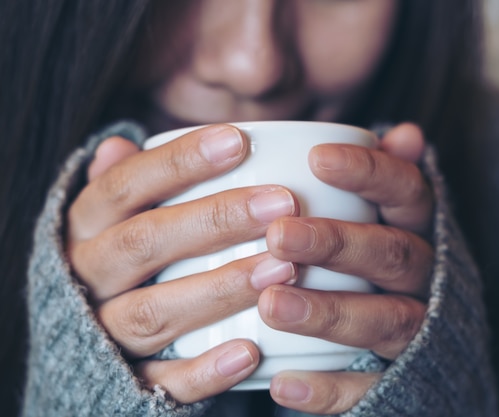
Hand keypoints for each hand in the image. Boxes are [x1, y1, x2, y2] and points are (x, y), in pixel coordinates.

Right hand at [66, 125, 299, 401]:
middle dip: (215, 221)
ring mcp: (104, 332)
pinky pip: (162, 381)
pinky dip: (204, 371)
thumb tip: (118, 142)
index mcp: (85, 228)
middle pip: (143, 243)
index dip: (179, 162)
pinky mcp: (126, 381)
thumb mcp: (111, 219)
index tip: (239, 140)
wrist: (78, 340)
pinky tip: (250, 351)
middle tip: (282, 203)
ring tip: (280, 269)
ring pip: (154, 311)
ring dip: (219, 290)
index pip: (125, 186)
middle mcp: (88, 277)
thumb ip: (124, 184)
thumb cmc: (120, 259)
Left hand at [259, 123, 433, 414]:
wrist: (425, 351)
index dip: (369, 173)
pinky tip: (281, 383)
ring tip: (271, 305)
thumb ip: (386, 181)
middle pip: (392, 255)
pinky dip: (329, 388)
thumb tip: (404, 132)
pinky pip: (369, 389)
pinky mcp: (400, 383)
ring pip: (385, 321)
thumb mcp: (391, 220)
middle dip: (338, 244)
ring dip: (329, 312)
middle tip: (279, 236)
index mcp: (418, 231)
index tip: (317, 159)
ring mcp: (417, 334)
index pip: (407, 191)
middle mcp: (425, 279)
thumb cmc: (383, 268)